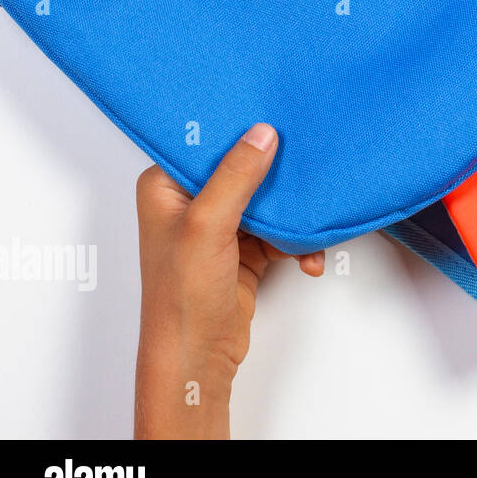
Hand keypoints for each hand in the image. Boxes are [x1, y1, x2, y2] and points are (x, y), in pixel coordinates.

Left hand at [133, 124, 323, 438]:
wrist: (197, 358)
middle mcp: (191, 203)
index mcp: (167, 187)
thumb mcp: (207, 226)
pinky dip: (298, 243)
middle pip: (245, 169)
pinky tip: (307, 257)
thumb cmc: (181, 299)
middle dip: (279, 177)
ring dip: (294, 217)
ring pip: (269, 201)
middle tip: (306, 170)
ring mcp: (220, 227)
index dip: (240, 132)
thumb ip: (235, 177)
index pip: (206, 142)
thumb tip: (262, 134)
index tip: (275, 119)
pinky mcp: (244, 250)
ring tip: (309, 229)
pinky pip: (281, 231)